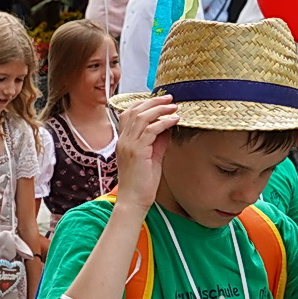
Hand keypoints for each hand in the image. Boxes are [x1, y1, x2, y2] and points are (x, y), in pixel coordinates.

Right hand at [115, 95, 179, 212]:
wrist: (133, 200)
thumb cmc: (142, 183)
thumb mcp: (152, 157)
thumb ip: (158, 142)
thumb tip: (168, 127)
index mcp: (124, 141)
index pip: (128, 114)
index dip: (143, 104)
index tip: (160, 101)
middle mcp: (123, 140)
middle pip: (134, 111)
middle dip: (153, 102)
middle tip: (169, 98)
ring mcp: (128, 145)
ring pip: (141, 118)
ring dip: (160, 109)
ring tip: (173, 107)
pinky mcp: (137, 152)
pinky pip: (150, 130)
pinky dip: (163, 122)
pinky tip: (174, 120)